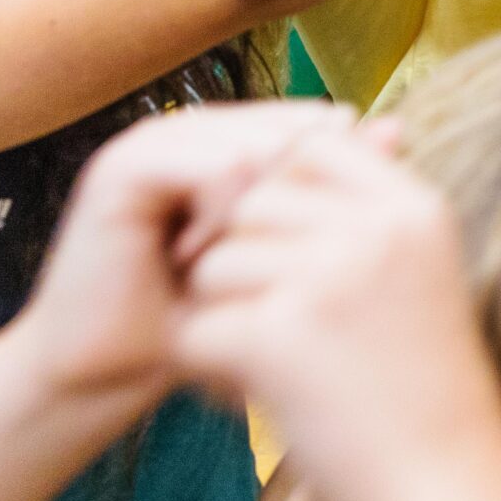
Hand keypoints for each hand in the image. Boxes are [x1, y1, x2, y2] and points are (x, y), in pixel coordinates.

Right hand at [4, 103, 353, 422]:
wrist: (103, 376)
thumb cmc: (199, 325)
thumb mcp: (281, 256)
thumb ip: (331, 192)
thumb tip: (397, 126)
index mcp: (231, 139)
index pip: (317, 123)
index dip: (334, 181)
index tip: (323, 251)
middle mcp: (195, 128)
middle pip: (295, 127)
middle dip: (301, 196)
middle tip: (281, 262)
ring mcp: (157, 139)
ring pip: (263, 143)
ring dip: (264, 211)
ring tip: (240, 266)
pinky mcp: (125, 166)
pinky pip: (218, 165)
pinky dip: (226, 216)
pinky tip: (206, 261)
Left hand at [168, 127, 500, 500]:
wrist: (454, 494)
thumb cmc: (428, 395)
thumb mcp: (419, 280)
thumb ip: (360, 221)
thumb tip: (266, 164)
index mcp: (414, 207)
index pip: (312, 149)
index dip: (276, 196)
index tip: (280, 255)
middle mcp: (375, 228)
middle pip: (251, 204)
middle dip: (242, 262)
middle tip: (273, 328)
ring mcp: (327, 278)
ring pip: (214, 264)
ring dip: (221, 316)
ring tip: (268, 368)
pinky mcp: (279, 337)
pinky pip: (196, 329)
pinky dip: (205, 370)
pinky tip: (247, 398)